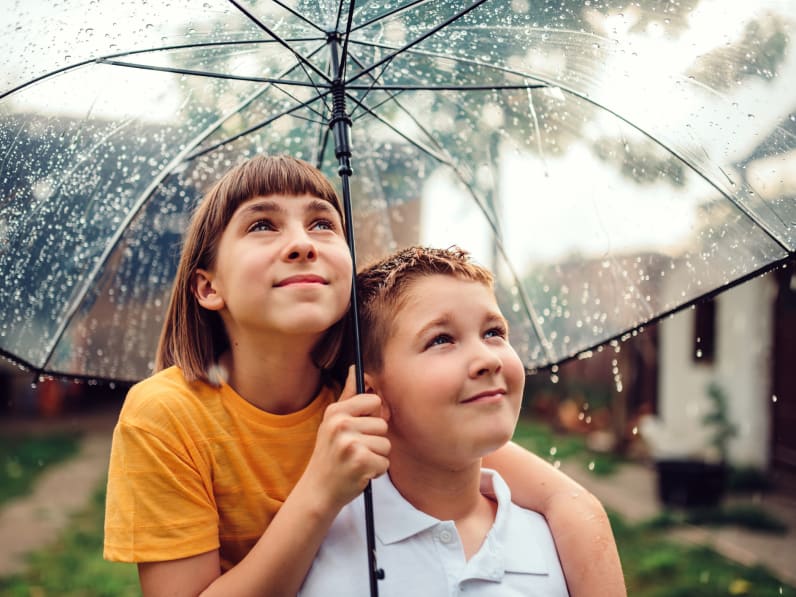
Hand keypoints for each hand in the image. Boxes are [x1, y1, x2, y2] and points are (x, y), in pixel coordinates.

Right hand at [301, 366, 389, 510]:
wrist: (318, 490)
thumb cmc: (330, 455)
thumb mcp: (333, 422)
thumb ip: (348, 396)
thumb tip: (355, 367)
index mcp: (335, 411)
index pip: (374, 400)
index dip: (372, 416)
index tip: (361, 428)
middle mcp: (341, 424)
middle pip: (382, 424)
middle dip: (374, 440)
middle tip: (355, 450)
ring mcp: (350, 443)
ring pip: (386, 444)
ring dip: (376, 457)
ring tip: (357, 461)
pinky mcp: (360, 462)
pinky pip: (385, 463)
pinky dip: (376, 471)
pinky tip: (360, 473)